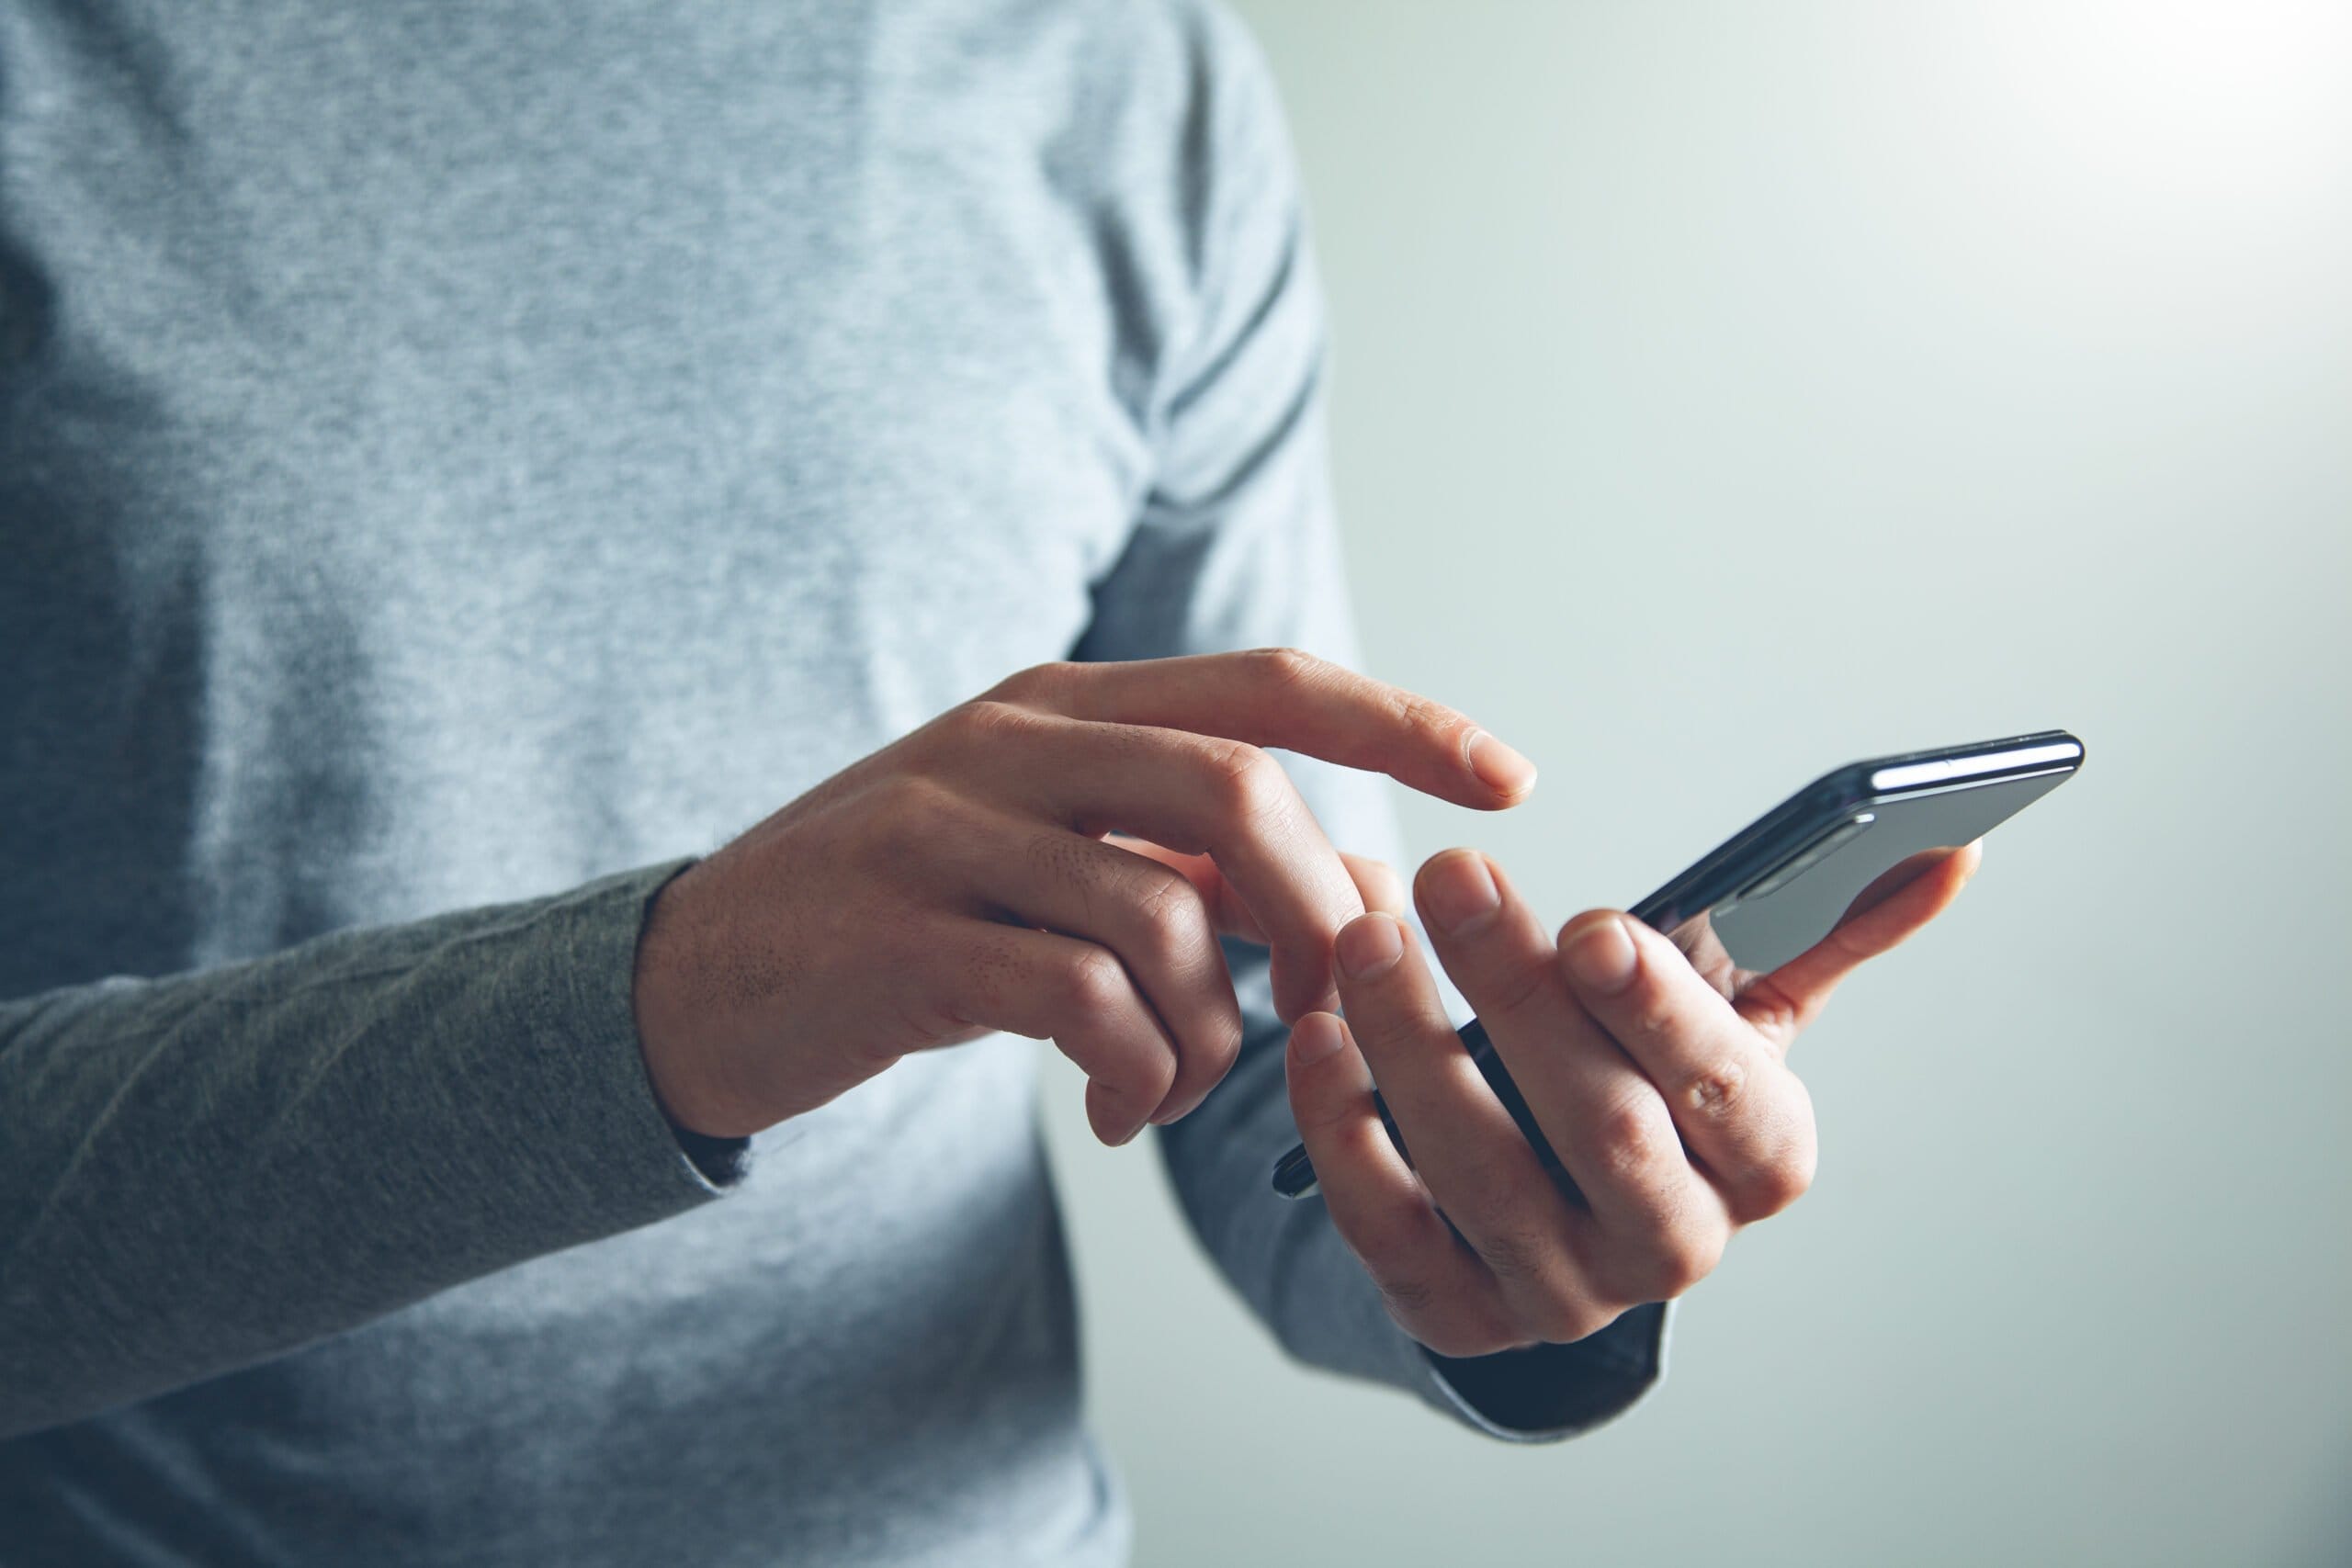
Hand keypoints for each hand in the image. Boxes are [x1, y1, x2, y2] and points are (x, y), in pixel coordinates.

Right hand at [630, 649, 1533, 1144]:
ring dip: (1214, 1029)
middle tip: (1325, 1008)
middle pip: (1233, 788)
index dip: (1399, 720)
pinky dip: (1134, 1070)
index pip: (1263, 683)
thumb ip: (1184, 856)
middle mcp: (1010, 742)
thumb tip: (1364, 891)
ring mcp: (946, 832)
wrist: (695, 978)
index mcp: (1062, 704)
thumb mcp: (1048, 852)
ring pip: (1162, 908)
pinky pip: (1078, 999)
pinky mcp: (904, 941)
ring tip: (1178, 1087)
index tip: (1510, 780)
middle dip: (1313, 910)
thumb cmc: (905, 915)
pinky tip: (1113, 1107)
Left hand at [1283, 839, 1981, 1356]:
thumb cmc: (1650, 1078)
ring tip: (1362, 933)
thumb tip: (1948, 848)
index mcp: (1759, 1162)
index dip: (1665, 1016)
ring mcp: (1558, 1291)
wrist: (1560, 1211)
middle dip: (1520, 998)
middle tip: (1449, 876)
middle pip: (1602, 1129)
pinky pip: (1388, 1228)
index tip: (1596, 924)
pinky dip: (1342, 1131)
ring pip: (1481, 1172)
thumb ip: (1826, 931)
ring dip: (1412, 1045)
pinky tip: (1315, 1034)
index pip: (1731, 1101)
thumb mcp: (1740, 1014)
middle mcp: (1670, 1244)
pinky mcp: (1454, 1311)